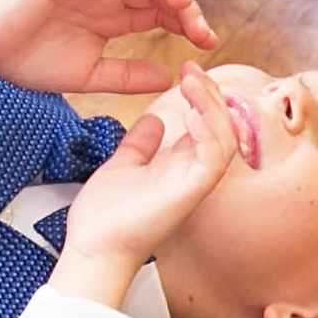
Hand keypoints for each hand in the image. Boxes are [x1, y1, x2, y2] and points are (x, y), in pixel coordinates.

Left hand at [54, 63, 242, 301]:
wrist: (92, 248)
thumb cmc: (105, 216)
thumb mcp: (124, 165)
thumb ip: (141, 144)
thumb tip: (153, 120)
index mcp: (179, 165)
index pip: (206, 124)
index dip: (202, 95)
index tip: (185, 69)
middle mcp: (192, 173)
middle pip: (222, 127)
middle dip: (211, 95)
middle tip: (192, 69)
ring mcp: (193, 184)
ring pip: (225, 139)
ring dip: (212, 107)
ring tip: (193, 82)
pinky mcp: (189, 194)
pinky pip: (212, 160)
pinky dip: (207, 134)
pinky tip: (191, 113)